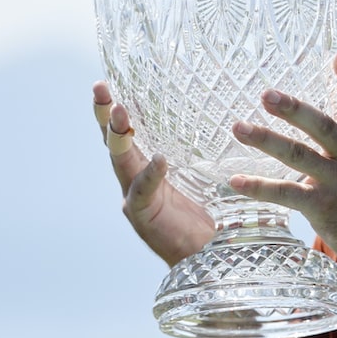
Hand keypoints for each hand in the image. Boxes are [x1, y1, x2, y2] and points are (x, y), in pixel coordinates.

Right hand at [92, 82, 214, 265]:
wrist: (213, 257)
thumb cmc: (214, 216)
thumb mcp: (211, 177)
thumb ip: (211, 153)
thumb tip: (235, 117)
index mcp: (149, 167)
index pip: (131, 133)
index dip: (118, 109)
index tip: (110, 81)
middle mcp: (136, 179)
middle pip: (115, 142)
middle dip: (105, 115)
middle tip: (100, 88)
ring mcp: (135, 198)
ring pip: (120, 162)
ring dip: (118, 136)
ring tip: (118, 111)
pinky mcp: (143, 218)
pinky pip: (141, 192)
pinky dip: (149, 175)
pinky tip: (159, 160)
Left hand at [227, 53, 336, 268]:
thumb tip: (322, 138)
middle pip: (321, 126)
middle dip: (293, 109)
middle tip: (266, 94)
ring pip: (297, 156)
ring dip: (265, 140)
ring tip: (238, 127)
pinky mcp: (322, 207)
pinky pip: (285, 193)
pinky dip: (258, 187)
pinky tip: (235, 181)